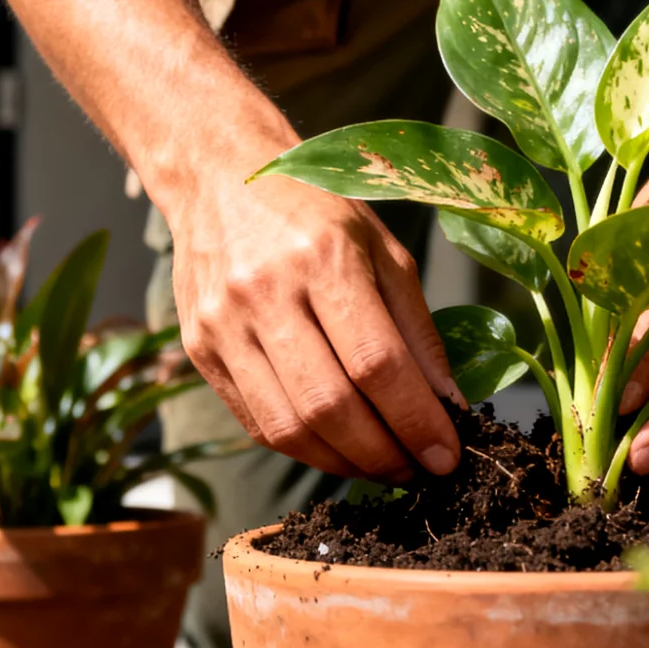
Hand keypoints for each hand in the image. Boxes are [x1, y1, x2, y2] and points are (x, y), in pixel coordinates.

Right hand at [169, 174, 464, 481]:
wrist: (219, 177)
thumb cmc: (315, 209)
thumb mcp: (383, 250)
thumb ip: (417, 329)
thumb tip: (449, 407)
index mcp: (322, 257)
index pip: (376, 362)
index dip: (416, 420)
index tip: (446, 455)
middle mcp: (266, 293)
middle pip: (330, 405)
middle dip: (384, 454)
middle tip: (418, 470)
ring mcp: (224, 325)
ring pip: (288, 427)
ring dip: (344, 463)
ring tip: (382, 465)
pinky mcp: (199, 350)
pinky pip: (256, 422)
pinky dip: (304, 448)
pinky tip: (337, 448)